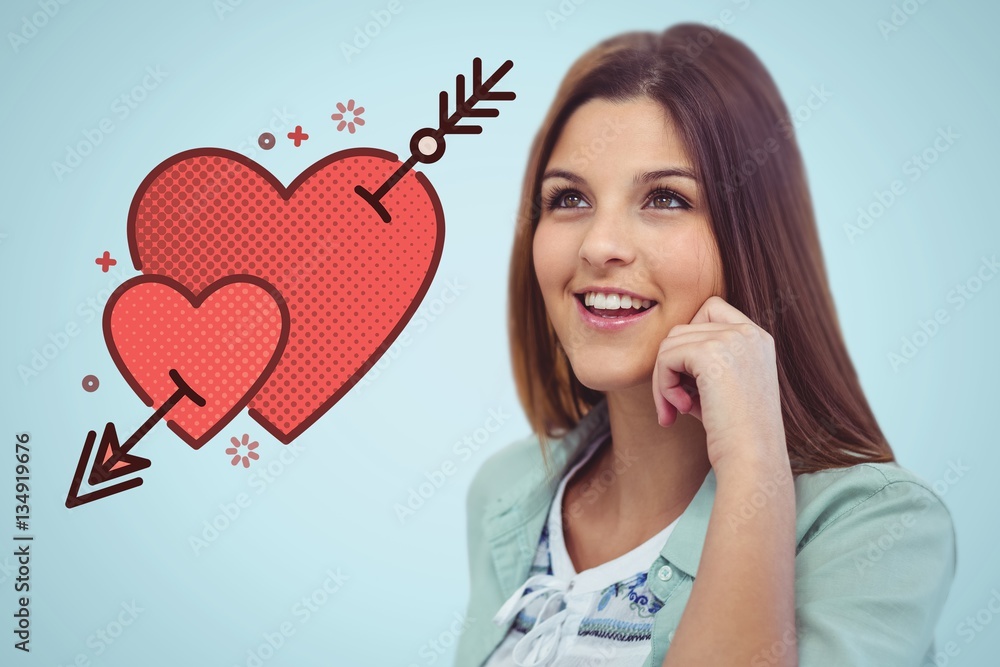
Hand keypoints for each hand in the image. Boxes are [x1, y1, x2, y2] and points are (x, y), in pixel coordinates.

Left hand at [651, 295, 786, 469]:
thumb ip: (701, 362)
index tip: (690, 379)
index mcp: (758, 338)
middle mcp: (749, 333)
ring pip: (670, 343)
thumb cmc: (733, 433)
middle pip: (683, 329)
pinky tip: (679, 410)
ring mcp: (732, 339)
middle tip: (674, 402)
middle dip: (670, 366)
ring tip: (675, 409)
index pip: (709, 310)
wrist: (752, 459)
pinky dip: (662, 385)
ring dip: (663, 379)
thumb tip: (665, 350)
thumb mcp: (721, 389)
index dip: (689, 343)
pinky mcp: (711, 353)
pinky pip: (666, 358)